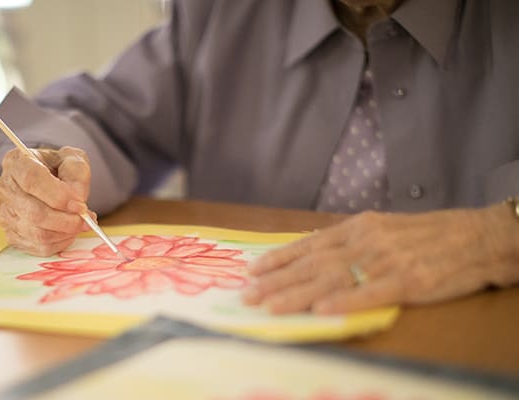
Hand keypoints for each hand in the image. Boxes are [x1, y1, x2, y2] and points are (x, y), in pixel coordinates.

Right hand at [0, 146, 94, 255]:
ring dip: (65, 232)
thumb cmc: (59, 168)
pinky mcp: (11, 234)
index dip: (58, 196)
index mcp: (16, 162)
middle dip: (66, 220)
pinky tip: (68, 231)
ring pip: (36, 233)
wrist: (50, 180)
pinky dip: (59, 242)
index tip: (80, 204)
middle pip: (34, 212)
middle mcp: (4, 188)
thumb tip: (77, 200)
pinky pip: (38, 246)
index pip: (31, 180)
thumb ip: (77, 174)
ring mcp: (4, 213)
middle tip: (85, 218)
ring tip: (79, 223)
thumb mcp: (73, 159)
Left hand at [242, 204, 518, 313]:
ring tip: (270, 306)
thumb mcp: (384, 228)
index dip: (280, 258)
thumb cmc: (430, 235)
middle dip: (277, 280)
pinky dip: (344, 300)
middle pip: (313, 263)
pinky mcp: (409, 280)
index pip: (310, 244)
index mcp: (359, 227)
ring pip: (333, 277)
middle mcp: (367, 240)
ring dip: (297, 294)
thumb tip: (314, 252)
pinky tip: (321, 309)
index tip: (253, 270)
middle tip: (248, 295)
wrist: (478, 236)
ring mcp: (386, 260)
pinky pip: (372, 292)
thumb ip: (351, 241)